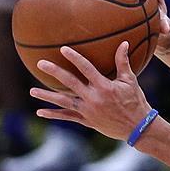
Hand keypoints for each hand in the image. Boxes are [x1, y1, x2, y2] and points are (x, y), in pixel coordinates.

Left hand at [31, 41, 151, 140]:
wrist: (137, 127)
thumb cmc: (135, 101)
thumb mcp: (130, 80)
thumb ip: (123, 62)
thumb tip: (124, 43)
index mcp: (104, 86)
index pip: (86, 68)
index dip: (74, 57)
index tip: (62, 49)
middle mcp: (93, 98)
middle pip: (69, 82)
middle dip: (54, 72)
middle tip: (40, 64)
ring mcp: (88, 110)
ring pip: (63, 101)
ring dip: (47, 96)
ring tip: (32, 91)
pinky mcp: (86, 121)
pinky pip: (67, 117)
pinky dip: (53, 114)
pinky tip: (40, 111)